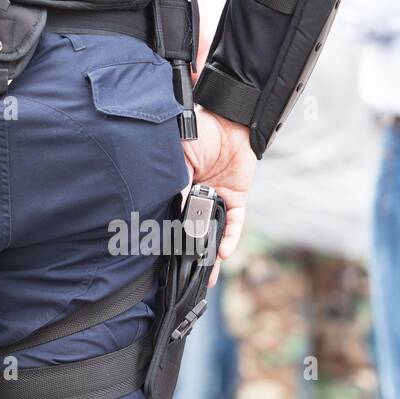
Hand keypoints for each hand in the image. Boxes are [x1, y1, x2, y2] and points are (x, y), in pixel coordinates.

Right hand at [184, 109, 256, 284]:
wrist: (227, 119)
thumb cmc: (195, 132)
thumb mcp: (177, 161)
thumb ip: (174, 187)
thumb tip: (170, 216)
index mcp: (177, 188)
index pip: (171, 219)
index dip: (168, 239)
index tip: (162, 261)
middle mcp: (196, 196)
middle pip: (193, 232)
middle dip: (190, 256)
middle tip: (185, 279)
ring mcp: (217, 197)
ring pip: (214, 232)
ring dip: (211, 255)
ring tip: (206, 277)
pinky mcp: (237, 197)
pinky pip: (235, 222)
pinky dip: (230, 237)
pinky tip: (223, 252)